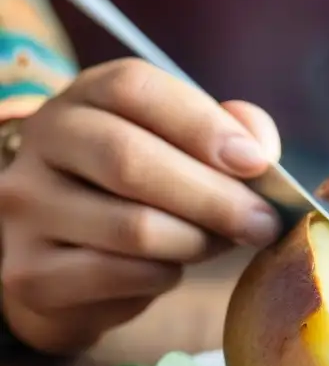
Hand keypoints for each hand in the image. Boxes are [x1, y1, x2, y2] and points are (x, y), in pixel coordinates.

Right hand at [0, 58, 282, 353]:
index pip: (135, 90)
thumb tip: (260, 152)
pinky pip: (122, 275)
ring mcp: (28, 205)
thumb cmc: (150, 192)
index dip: (203, 125)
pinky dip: (166, 275)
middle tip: (263, 223)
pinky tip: (173, 268)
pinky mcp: (32, 270)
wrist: (77, 263)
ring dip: (197, 241)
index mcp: (87, 96)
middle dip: (215, 197)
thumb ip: (234, 134)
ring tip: (221, 244)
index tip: (256, 163)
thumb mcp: (190, 148)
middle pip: (130, 160)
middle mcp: (45, 140)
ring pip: (133, 227)